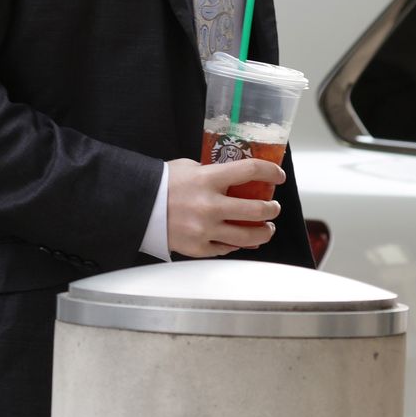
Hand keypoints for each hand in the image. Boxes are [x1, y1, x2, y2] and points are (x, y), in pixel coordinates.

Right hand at [164, 157, 283, 257]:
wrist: (137, 206)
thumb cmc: (162, 184)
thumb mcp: (190, 168)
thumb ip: (214, 173)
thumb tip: (236, 178)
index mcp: (208, 179)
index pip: (251, 171)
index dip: (271, 172)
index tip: (278, 176)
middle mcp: (210, 205)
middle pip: (257, 209)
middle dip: (272, 209)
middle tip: (273, 208)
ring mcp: (205, 229)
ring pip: (248, 236)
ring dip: (264, 232)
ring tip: (266, 229)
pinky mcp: (198, 247)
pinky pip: (227, 248)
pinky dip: (236, 244)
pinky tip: (240, 239)